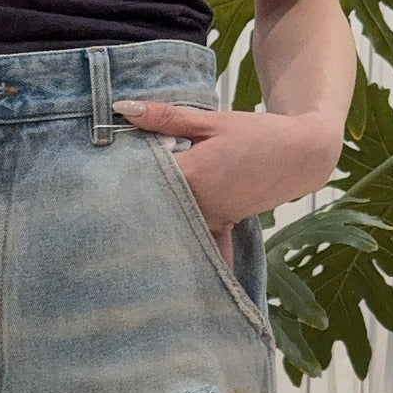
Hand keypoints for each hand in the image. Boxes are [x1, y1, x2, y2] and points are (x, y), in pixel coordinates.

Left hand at [112, 100, 341, 268]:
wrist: (300, 154)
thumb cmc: (255, 134)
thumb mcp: (210, 121)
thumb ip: (165, 118)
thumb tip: (123, 109)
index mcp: (192, 175)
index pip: (143, 180)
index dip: (117, 180)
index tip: (91, 187)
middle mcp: (200, 204)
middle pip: (153, 210)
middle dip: (127, 212)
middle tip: (92, 221)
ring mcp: (211, 219)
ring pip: (173, 229)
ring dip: (152, 231)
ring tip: (117, 242)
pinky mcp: (221, 225)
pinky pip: (202, 245)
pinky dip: (189, 256)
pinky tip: (170, 283)